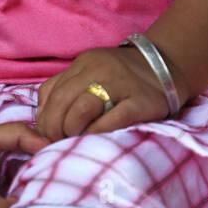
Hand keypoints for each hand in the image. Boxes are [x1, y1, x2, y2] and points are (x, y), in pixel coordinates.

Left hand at [35, 46, 174, 140]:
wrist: (166, 67)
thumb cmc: (121, 78)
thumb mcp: (89, 73)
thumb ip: (64, 88)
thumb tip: (41, 118)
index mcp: (84, 63)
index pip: (52, 92)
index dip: (44, 119)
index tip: (44, 137)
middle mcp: (99, 69)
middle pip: (63, 100)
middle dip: (54, 128)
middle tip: (56, 145)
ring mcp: (121, 84)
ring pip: (83, 108)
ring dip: (72, 131)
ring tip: (74, 143)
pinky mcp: (141, 101)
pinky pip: (114, 119)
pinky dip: (99, 133)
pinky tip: (95, 141)